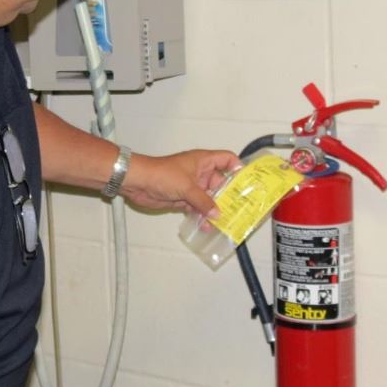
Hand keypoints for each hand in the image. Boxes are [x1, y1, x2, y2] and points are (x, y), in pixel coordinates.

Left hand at [120, 149, 240, 216]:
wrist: (137, 182)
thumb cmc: (163, 175)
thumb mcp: (187, 187)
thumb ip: (204, 201)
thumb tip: (218, 215)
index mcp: (203, 161)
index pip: (227, 159)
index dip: (239, 168)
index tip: (249, 184)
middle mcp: (200, 173)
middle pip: (222, 183)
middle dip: (230, 196)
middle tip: (243, 211)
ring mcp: (192, 186)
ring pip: (210, 198)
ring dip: (216, 209)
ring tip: (228, 223)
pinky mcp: (183, 198)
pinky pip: (198, 207)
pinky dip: (202, 216)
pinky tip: (208, 227)